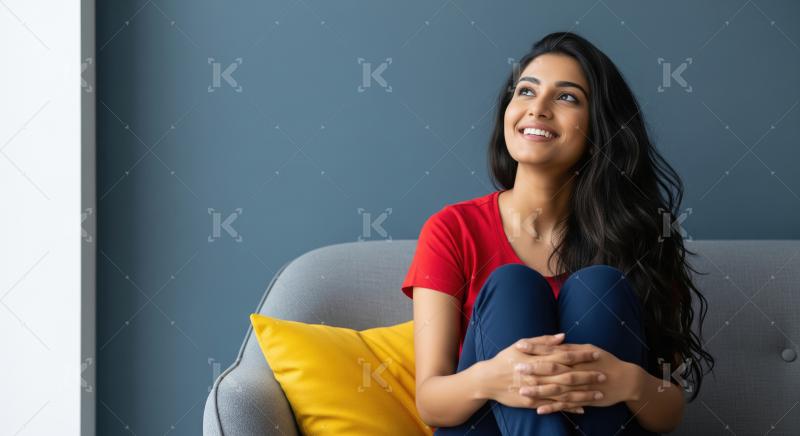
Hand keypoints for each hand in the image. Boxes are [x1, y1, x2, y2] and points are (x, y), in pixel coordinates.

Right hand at [478, 333, 604, 413]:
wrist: (488, 380)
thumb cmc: (505, 359)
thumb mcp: (521, 345)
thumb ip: (543, 341)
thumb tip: (563, 336)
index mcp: (538, 358)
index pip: (564, 355)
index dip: (581, 355)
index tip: (596, 354)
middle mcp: (540, 374)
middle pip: (568, 375)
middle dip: (587, 375)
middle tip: (604, 375)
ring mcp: (537, 389)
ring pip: (564, 392)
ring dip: (583, 394)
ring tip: (599, 394)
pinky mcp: (534, 402)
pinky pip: (554, 405)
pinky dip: (568, 407)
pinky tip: (582, 408)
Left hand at [518, 341, 641, 414]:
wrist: (626, 380)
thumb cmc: (606, 361)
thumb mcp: (589, 349)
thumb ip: (571, 348)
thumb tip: (555, 342)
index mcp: (577, 356)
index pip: (552, 350)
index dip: (536, 348)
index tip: (520, 345)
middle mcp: (577, 370)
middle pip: (552, 369)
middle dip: (534, 369)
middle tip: (516, 368)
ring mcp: (580, 387)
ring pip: (556, 389)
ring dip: (539, 391)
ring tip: (523, 391)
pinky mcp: (583, 400)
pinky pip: (565, 405)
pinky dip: (553, 408)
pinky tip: (539, 410)